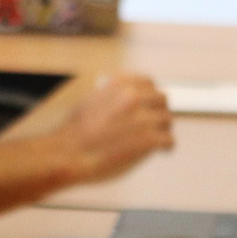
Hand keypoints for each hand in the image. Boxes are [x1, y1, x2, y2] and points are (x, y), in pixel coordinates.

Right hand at [58, 73, 172, 182]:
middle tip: (155, 124)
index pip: (148, 82)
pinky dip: (166, 147)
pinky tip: (162, 151)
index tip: (150, 103)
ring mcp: (143, 118)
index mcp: (118, 85)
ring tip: (155, 140)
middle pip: (162, 100)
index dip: (150, 95)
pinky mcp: (150, 140)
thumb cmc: (73, 134)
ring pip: (167, 120)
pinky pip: (169, 140)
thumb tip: (125, 99)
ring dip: (162, 130)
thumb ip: (111, 96)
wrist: (67, 155)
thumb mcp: (89, 102)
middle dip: (158, 111)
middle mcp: (133, 98)